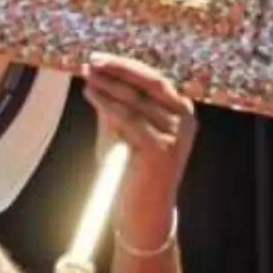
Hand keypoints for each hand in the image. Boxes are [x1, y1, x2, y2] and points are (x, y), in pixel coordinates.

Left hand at [82, 53, 196, 250]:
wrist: (144, 214)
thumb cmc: (133, 174)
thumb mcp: (123, 133)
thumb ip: (115, 106)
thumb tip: (96, 77)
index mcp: (181, 112)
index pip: (154, 79)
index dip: (126, 65)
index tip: (100, 58)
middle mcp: (185, 120)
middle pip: (150, 82)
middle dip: (118, 69)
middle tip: (92, 61)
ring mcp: (176, 135)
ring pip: (137, 99)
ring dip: (108, 85)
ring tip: (87, 78)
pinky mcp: (161, 149)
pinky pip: (130, 119)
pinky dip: (108, 104)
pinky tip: (92, 95)